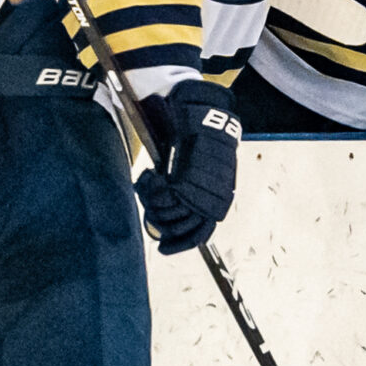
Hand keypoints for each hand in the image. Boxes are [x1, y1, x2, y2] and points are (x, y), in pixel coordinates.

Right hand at [135, 80, 240, 253]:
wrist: (206, 119)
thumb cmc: (203, 145)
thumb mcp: (203, 175)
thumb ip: (192, 194)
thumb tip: (171, 212)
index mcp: (217, 201)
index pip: (199, 234)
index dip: (179, 243)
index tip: (163, 247)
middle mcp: (210, 200)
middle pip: (178, 227)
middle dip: (160, 222)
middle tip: (150, 210)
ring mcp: (198, 191)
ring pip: (167, 214)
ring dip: (152, 204)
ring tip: (149, 187)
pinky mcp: (184, 181)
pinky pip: (160, 198)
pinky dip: (149, 191)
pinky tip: (148, 177)